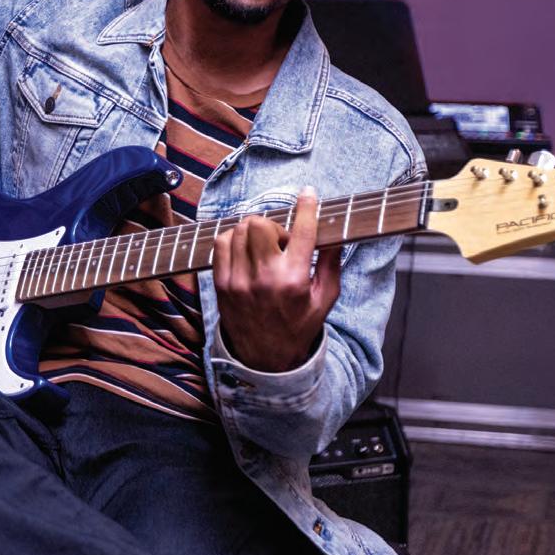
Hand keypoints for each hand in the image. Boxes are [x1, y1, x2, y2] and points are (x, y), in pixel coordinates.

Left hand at [213, 188, 340, 371]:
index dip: (307, 207)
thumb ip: (331, 264)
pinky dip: (233, 239)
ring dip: (254, 232)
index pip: (302, 232)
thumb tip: (334, 234)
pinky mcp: (221, 283)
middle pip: (260, 224)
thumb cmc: (298, 327)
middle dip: (273, 226)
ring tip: (264, 249)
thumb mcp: (325, 299)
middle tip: (281, 243)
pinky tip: (246, 252)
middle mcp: (264, 278)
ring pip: (239, 230)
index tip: (308, 194)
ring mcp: (238, 280)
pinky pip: (221, 243)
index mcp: (294, 280)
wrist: (264, 359)